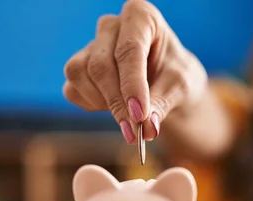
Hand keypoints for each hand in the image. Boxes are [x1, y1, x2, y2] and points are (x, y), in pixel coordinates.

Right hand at [63, 0, 207, 142]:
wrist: (168, 85)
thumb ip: (163, 104)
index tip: (139, 115)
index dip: (132, 85)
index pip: (129, 49)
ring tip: (128, 118)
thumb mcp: (180, 88)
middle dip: (117, 103)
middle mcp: (112, 26)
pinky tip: (114, 109)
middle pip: (100, 65)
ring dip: (103, 104)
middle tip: (134, 132)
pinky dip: (91, 105)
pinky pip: (72, 89)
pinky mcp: (79, 68)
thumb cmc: (177, 77)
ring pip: (80, 74)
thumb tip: (147, 128)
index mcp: (141, 17)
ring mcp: (92, 46)